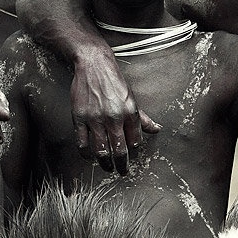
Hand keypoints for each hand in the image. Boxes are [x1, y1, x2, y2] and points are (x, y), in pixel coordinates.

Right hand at [71, 49, 160, 175]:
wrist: (93, 64)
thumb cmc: (114, 81)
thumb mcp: (132, 98)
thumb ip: (142, 118)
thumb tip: (156, 130)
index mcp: (129, 113)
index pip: (135, 142)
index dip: (134, 152)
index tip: (131, 157)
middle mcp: (114, 117)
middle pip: (120, 151)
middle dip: (122, 166)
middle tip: (122, 172)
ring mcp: (96, 119)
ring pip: (102, 150)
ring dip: (106, 164)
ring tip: (108, 168)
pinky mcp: (80, 117)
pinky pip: (83, 143)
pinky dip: (86, 154)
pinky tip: (90, 157)